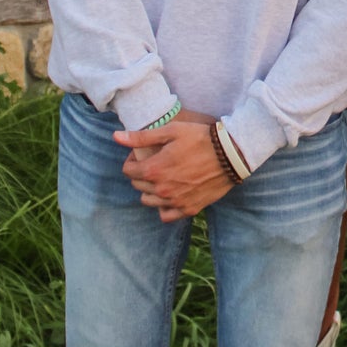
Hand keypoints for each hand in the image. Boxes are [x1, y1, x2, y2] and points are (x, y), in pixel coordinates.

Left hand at [115, 110, 233, 220]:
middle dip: (140, 173)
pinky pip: (166, 215)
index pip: (128, 171)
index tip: (142, 153)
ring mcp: (175, 201)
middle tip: (154, 162)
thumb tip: (116, 137)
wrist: (230, 154)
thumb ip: (141, 137)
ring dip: (150, 190)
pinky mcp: (189, 208)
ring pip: (149, 201)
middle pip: (137, 185)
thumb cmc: (200, 138)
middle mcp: (161, 189)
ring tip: (162, 177)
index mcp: (154, 170)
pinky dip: (164, 207)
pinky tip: (170, 194)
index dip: (132, 159)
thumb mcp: (171, 131)